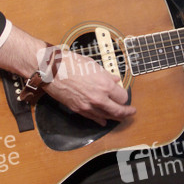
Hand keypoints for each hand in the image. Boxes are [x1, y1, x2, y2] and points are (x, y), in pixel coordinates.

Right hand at [0, 26, 135, 126]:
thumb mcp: (92, 64)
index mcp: (105, 84)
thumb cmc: (70, 63)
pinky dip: (100, 120)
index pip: (122, 96)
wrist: (52, 70)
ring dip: (115, 118)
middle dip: (127, 113)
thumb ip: (106, 74)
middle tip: (131, 113)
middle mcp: (99, 98)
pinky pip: (93, 118)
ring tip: (121, 117)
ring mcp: (89, 106)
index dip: (124, 95)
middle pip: (118, 111)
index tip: (123, 93)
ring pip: (107, 117)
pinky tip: (104, 121)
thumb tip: (115, 78)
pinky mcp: (79, 110)